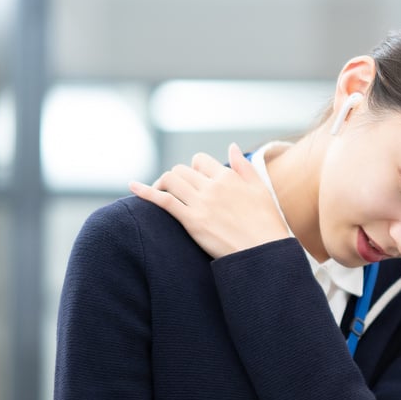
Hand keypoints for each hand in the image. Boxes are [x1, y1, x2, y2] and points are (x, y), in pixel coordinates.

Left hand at [129, 144, 290, 258]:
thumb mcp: (261, 190)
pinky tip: (133, 187)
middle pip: (182, 170)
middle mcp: (213, 186)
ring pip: (171, 180)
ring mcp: (201, 203)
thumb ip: (244, 166)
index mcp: (229, 177)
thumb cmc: (267, 224)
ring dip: (163, 184)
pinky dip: (146, 192)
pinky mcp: (192, 221)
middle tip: (177, 192)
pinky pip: (163, 200)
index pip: (200, 160)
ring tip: (161, 193)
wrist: (265, 253)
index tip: (195, 182)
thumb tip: (231, 146)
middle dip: (177, 178)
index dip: (195, 169)